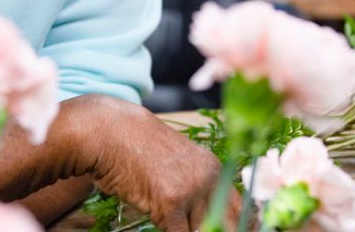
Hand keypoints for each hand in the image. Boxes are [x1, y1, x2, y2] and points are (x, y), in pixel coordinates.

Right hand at [88, 98, 242, 231]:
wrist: (112, 131)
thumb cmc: (138, 149)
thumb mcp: (178, 164)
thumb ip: (198, 188)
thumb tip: (211, 220)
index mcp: (214, 169)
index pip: (241, 210)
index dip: (241, 227)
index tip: (239, 231)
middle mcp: (209, 179)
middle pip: (227, 224)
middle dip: (215, 231)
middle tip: (199, 229)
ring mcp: (191, 190)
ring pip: (203, 231)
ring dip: (189, 230)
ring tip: (172, 221)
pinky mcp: (171, 202)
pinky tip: (159, 222)